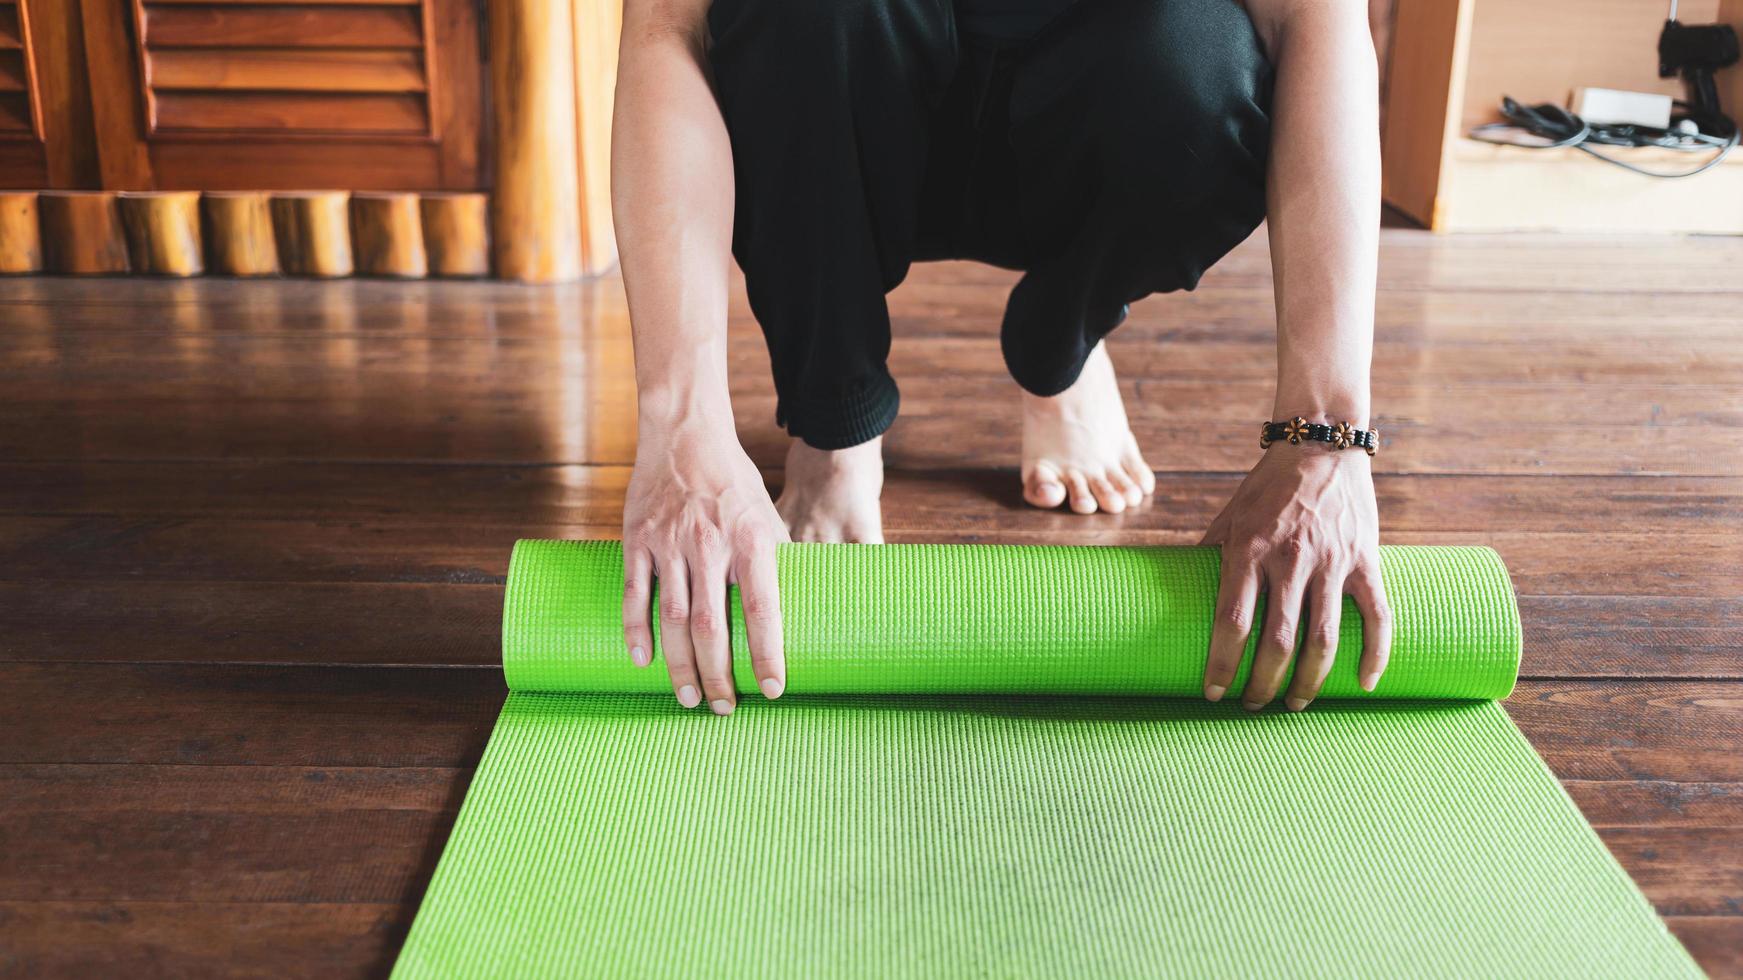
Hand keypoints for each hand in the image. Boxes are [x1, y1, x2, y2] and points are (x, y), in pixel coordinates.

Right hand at [622, 419, 788, 713]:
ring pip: (674, 620)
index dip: (766, 655)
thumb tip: (787, 614)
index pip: (761, 611)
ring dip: (681, 666)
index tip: (772, 690)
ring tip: (689, 699)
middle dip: (720, 676)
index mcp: (752, 541)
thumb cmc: (734, 482)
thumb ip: (775, 562)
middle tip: (725, 709)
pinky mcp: (638, 539)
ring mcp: (669, 544)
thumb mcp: (768, 516)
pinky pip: (635, 594)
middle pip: (712, 628)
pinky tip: (643, 661)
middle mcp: (710, 545)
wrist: (686, 433)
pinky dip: (637, 631)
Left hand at [1199, 444, 1391, 710]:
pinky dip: (1375, 655)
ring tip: (1297, 704)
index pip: (1232, 621)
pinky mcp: (1366, 561)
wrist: (1320, 446)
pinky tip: (1364, 684)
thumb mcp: (1228, 517)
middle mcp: (1290, 558)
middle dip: (1264, 684)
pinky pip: (1377, 617)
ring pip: (1325, 639)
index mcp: (1249, 549)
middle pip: (1279, 641)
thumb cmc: (1266, 488)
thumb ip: (1209, 556)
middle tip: (1254, 706)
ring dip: (1310, 682)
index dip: (1223, 664)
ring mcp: (1332, 562)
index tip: (1213, 693)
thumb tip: (1176, 596)